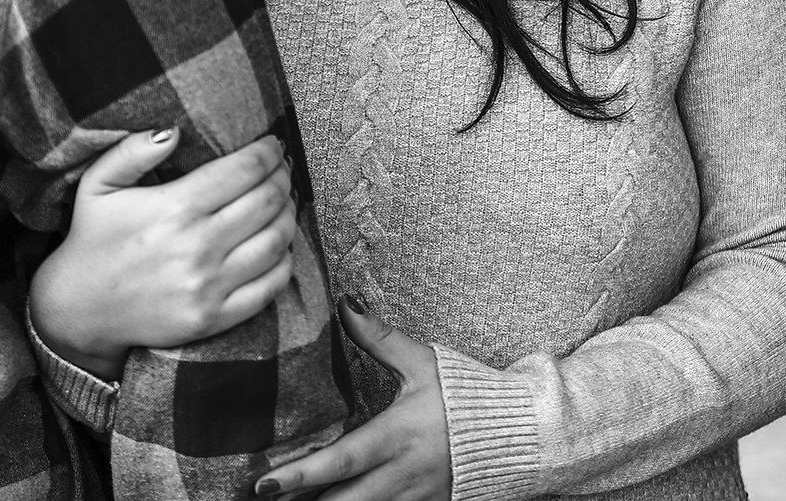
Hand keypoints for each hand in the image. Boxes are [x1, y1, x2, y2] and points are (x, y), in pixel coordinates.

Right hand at [28, 128, 297, 378]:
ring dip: (289, 215)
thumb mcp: (97, 185)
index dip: (268, 152)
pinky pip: (271, 285)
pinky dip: (285, 260)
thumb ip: (132, 150)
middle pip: (268, 201)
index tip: (272, 145)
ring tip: (283, 202)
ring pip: (277, 240)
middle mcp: (197, 246)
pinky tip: (278, 245)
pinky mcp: (214, 318)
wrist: (78, 311)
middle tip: (281, 169)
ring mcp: (208, 286)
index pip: (245, 170)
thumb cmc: (93, 240)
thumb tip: (174, 129)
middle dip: (283, 177)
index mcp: (174, 208)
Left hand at [256, 298, 450, 500]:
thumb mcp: (424, 363)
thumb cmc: (469, 396)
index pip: (342, 460)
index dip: (301, 474)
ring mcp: (414, 499)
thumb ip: (380, 338)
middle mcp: (402, 474)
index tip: (264, 482)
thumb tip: (345, 303)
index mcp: (398, 436)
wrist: (521, 435)